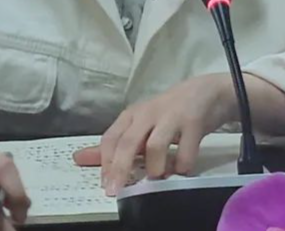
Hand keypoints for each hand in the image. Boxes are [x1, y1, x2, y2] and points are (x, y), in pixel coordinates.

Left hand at [73, 73, 237, 195]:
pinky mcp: (194, 123)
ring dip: (154, 169)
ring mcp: (172, 117)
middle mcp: (149, 113)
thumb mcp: (140, 125)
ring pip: (155, 147)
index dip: (105, 163)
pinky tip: (182, 170)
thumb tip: (78, 159)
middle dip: (120, 170)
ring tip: (158, 178)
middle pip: (128, 143)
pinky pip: (184, 153)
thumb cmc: (169, 113)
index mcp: (133, 114)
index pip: (111, 138)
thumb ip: (114, 144)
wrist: (206, 92)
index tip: (105, 185)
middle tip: (117, 192)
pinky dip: (181, 168)